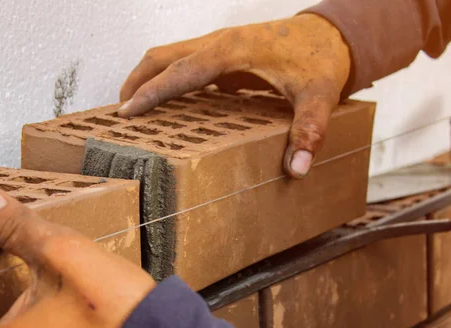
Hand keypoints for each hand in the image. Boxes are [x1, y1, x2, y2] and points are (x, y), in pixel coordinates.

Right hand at [118, 14, 350, 177]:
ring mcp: (218, 44)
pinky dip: (167, 79)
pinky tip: (169, 104)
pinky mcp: (222, 52)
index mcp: (232, 51)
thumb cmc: (321, 59)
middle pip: (162, 57)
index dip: (151, 92)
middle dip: (137, 83)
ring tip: (134, 109)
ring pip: (169, 55)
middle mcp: (218, 42)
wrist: (332, 34)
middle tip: (121, 115)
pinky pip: (184, 62)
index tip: (126, 112)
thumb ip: (309, 129)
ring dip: (148, 78)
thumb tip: (297, 168)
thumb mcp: (319, 94)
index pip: (179, 72)